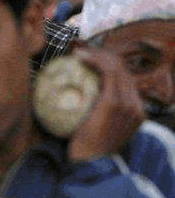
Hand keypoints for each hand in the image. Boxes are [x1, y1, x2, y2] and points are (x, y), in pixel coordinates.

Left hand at [67, 48, 144, 162]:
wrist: (91, 163)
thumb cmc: (87, 149)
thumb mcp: (98, 130)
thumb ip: (98, 114)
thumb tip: (80, 98)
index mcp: (136, 113)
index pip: (126, 81)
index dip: (109, 66)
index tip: (89, 61)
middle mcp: (137, 107)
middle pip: (124, 71)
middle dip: (104, 56)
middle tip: (82, 53)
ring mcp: (128, 104)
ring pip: (117, 68)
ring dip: (98, 55)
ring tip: (79, 52)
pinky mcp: (114, 102)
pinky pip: (107, 72)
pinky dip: (94, 60)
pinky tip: (79, 57)